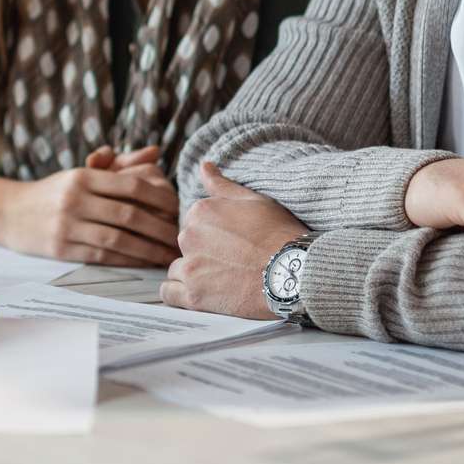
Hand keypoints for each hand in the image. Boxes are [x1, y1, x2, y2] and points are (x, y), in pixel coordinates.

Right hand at [0, 150, 180, 266]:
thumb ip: (119, 164)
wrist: (8, 211)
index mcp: (83, 176)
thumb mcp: (81, 172)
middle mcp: (75, 199)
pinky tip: (143, 262)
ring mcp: (67, 225)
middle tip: (180, 237)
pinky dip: (127, 260)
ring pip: (119, 239)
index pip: (132, 186)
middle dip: (160, 228)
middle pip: (130, 214)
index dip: (161, 199)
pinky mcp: (61, 249)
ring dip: (148, 249)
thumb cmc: (53, 192)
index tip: (178, 209)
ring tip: (167, 255)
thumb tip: (154, 153)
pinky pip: (102, 256)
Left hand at [160, 162, 306, 318]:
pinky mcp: (193, 296)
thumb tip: (205, 167)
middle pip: (186, 245)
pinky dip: (180, 294)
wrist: (294, 274)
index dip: (214, 234)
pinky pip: (169, 294)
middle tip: (232, 262)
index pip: (194, 223)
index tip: (232, 244)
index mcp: (201, 211)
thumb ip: (222, 186)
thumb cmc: (280, 235)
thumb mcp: (254, 201)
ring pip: (178, 269)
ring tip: (223, 281)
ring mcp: (190, 266)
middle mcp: (189, 235)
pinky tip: (200, 294)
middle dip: (203, 253)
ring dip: (193, 274)